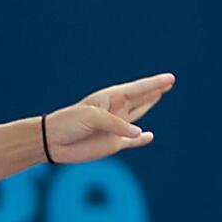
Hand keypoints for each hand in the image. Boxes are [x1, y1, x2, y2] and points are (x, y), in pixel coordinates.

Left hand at [45, 73, 175, 164]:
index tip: (170, 78)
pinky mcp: (113, 144)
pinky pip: (132, 141)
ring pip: (138, 114)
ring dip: (149, 105)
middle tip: (168, 82)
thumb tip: (141, 134)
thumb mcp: (93, 118)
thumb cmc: (69, 123)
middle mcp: (114, 111)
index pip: (136, 89)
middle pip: (140, 98)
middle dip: (154, 90)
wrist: (52, 142)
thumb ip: (117, 124)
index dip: (153, 84)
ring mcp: (115, 128)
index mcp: (108, 99)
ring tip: (160, 95)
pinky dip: (141, 139)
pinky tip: (149, 136)